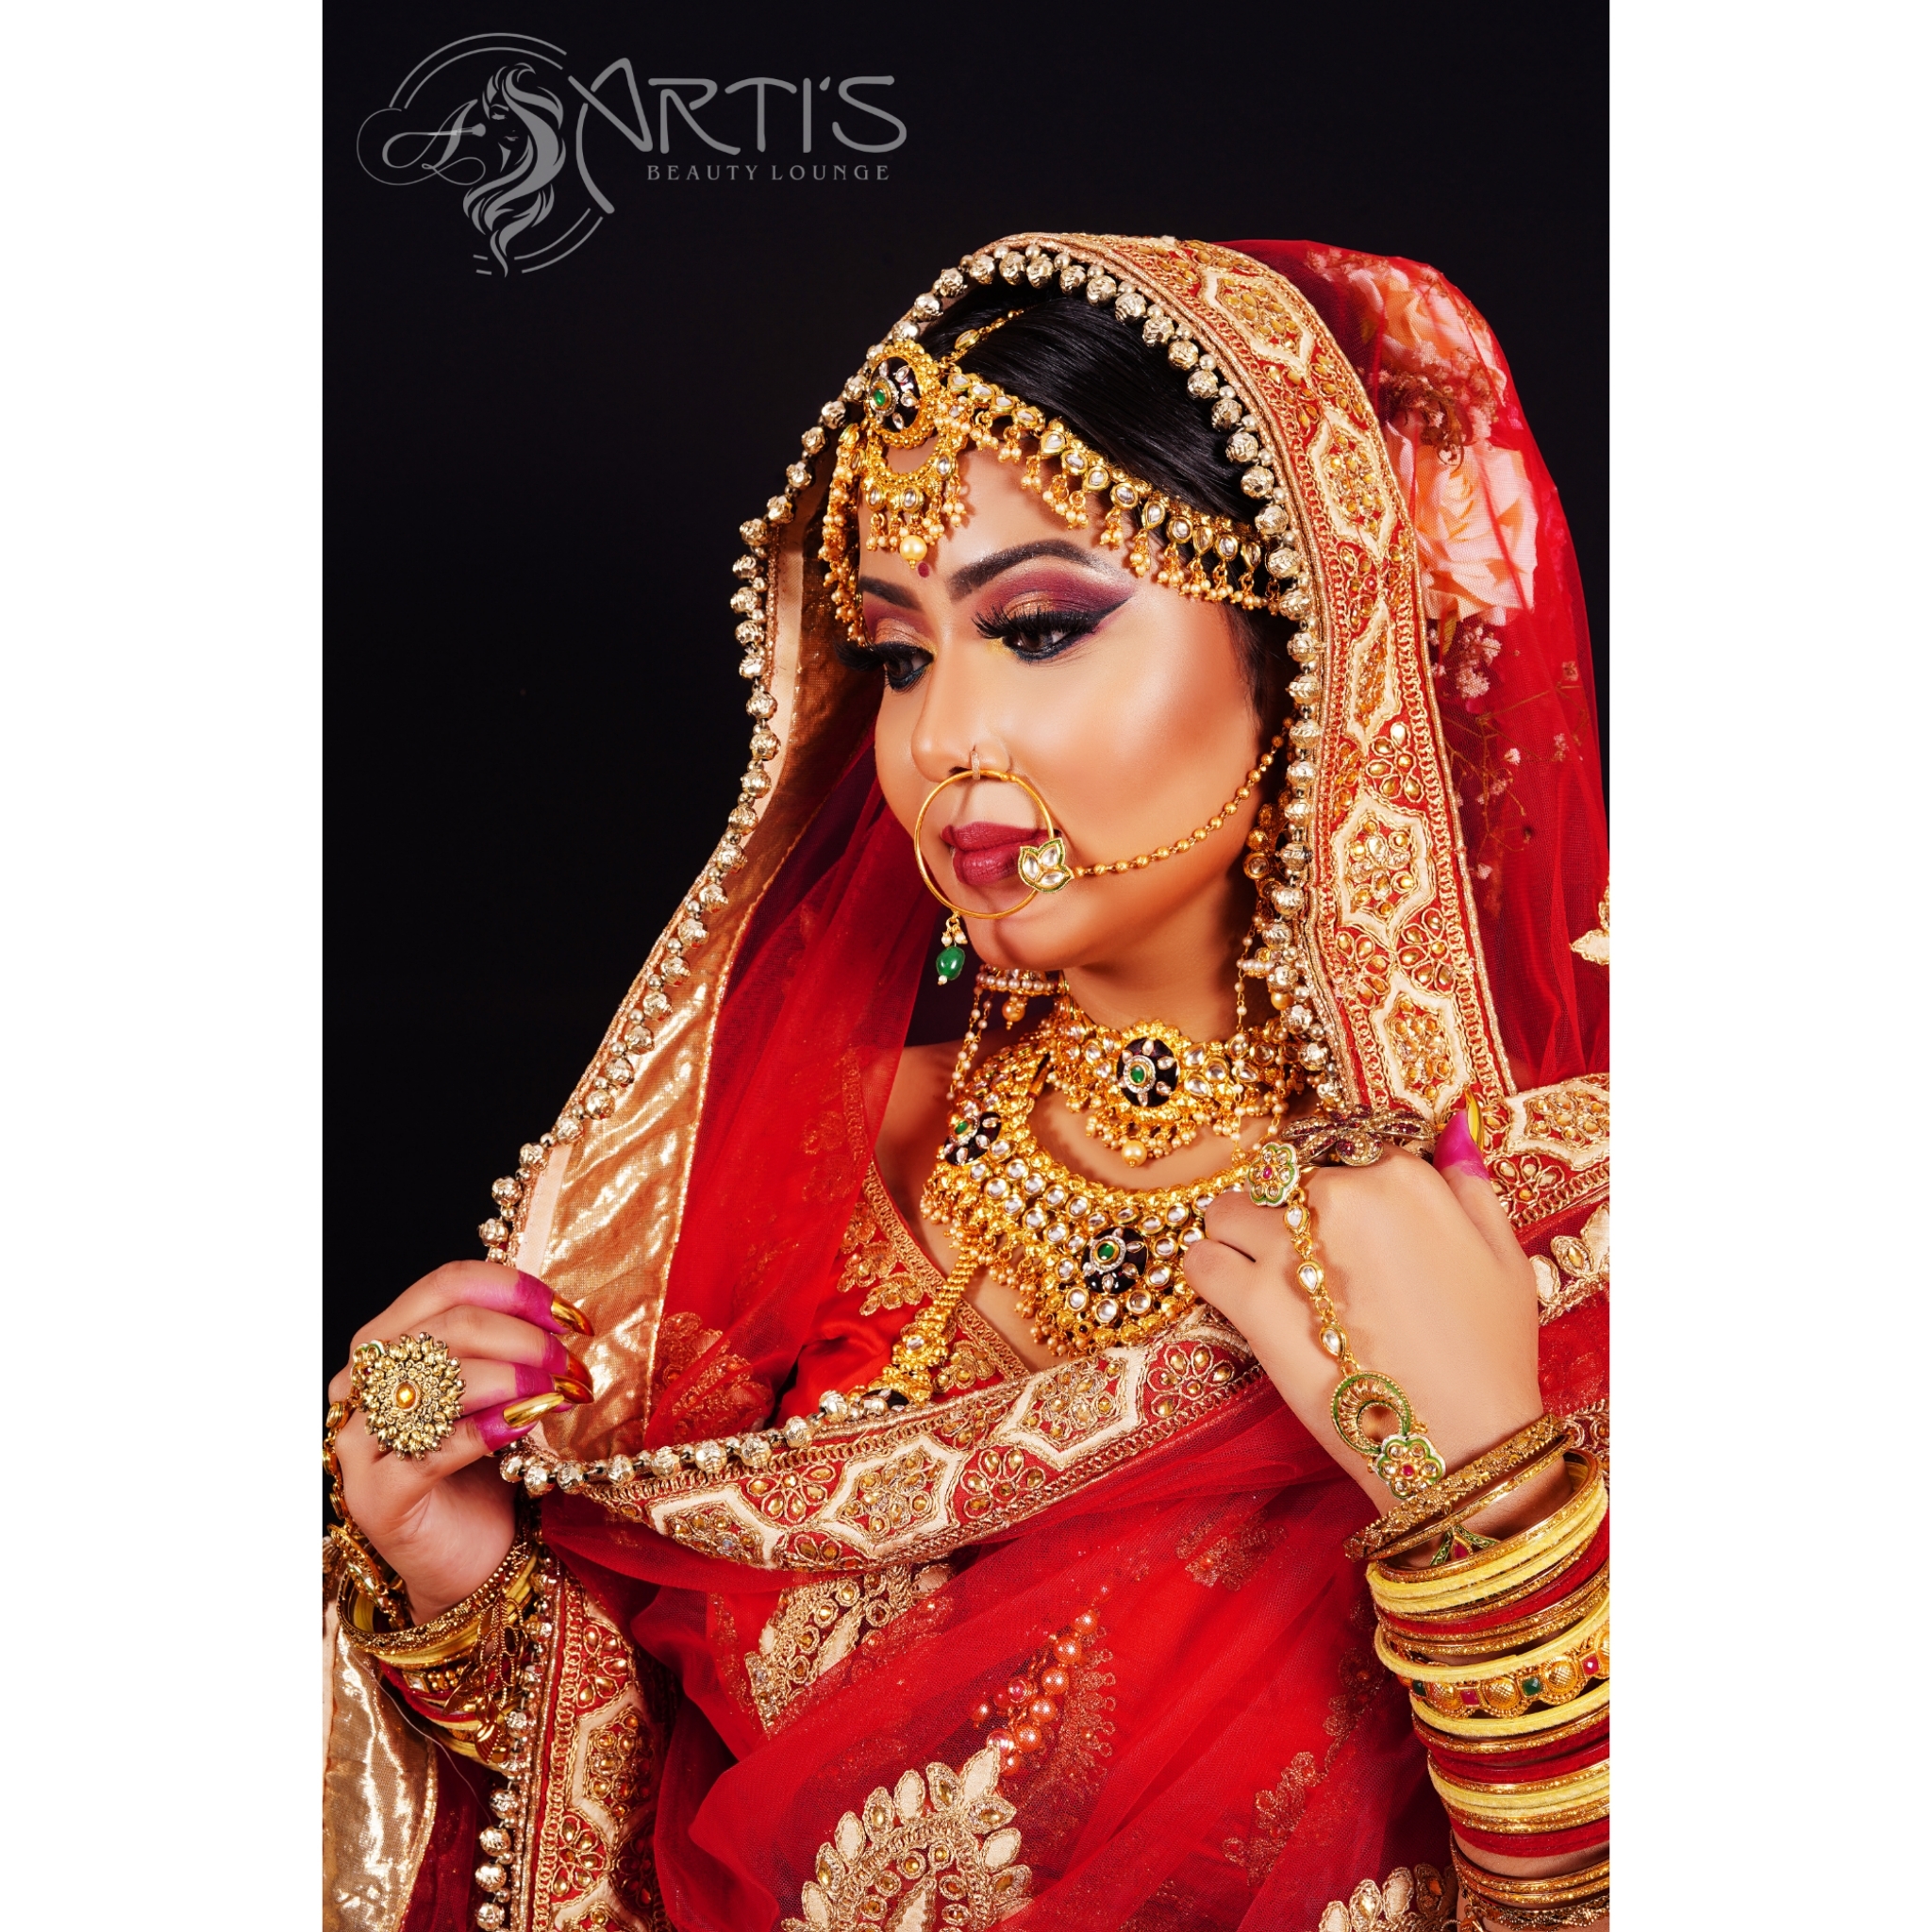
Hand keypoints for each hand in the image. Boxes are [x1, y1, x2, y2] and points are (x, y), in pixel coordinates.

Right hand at [328, 1263, 592, 1620]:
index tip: (570, 1315)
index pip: (446, 1284)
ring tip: (561, 1393)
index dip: (515, 1291)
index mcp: (384, 1344)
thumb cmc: (484, 1467)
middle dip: (525, 1340)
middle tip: (572, 1365)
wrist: (471, 1558)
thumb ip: (506, 1345)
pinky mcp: (376, 1496)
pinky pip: (435, 1448)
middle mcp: (359, 1386)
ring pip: (439, 1382)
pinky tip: (525, 1425)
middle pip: (448, 1328)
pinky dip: (488, 1430)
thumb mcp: (494, 1392)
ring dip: (515, 1380)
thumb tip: (558, 1313)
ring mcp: (359, 1443)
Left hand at [1187, 1117, 1554, 1527]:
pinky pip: (1201, 1260)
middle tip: (1306, 1264)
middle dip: (1286, 1213)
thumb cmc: (1489, 1355)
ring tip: (1266, 1278)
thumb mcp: (1506, 1258)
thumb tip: (1452, 1130)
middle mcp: (1339, 1197)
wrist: (1462, 1441)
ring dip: (1238, 1238)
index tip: (1338, 1229)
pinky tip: (1232, 1295)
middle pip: (1278, 1178)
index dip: (1332, 1193)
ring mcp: (1290, 1246)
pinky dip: (1208, 1273)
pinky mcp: (1254, 1301)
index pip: (1337, 1151)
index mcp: (1400, 1177)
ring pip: (1228, 1212)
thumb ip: (1471, 1186)